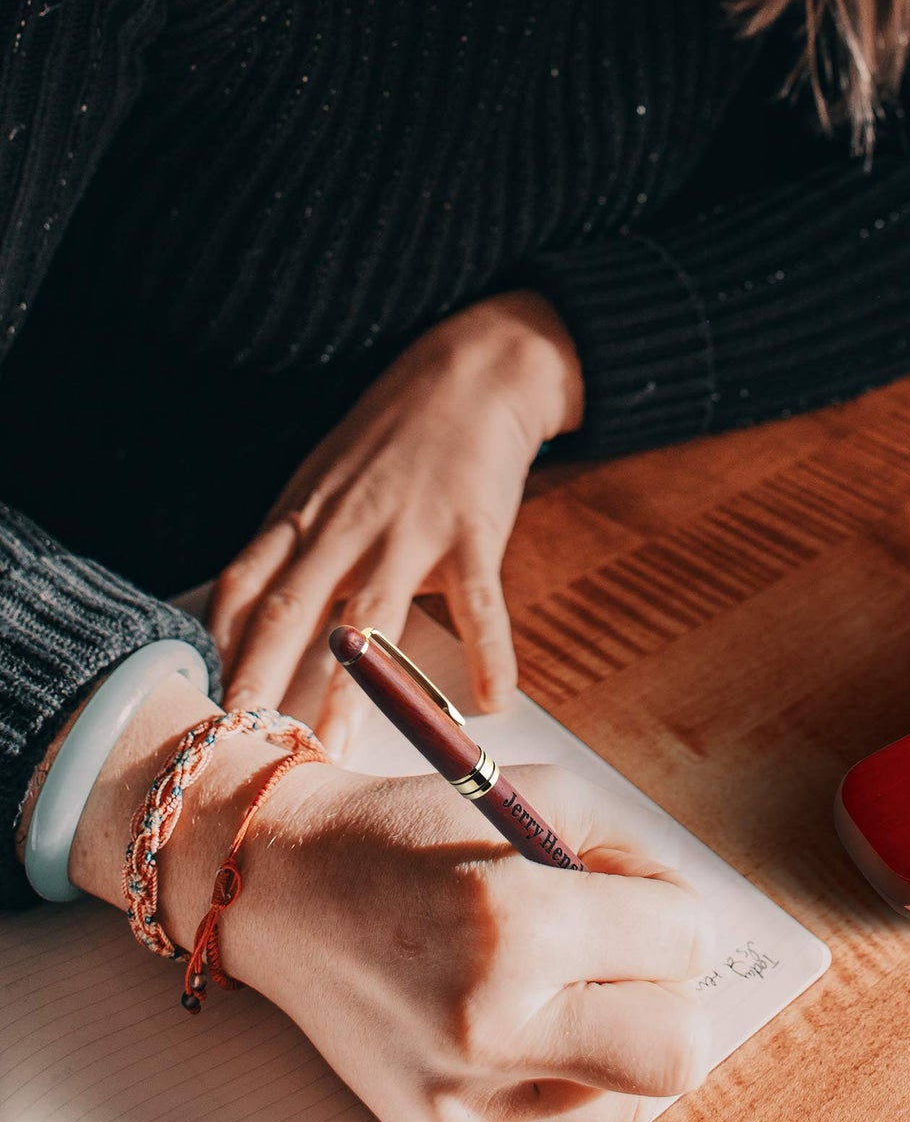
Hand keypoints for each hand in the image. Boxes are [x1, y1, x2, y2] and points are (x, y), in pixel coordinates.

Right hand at [67, 679, 712, 1121]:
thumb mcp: (539, 800)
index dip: (675, 913)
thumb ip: (634, 858)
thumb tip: (691, 927)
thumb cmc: (418, 829)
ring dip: (625, 1049)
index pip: (684, 945)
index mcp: (517, 924)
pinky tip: (534, 1031)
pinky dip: (573, 1085)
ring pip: (631, 1109)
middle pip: (678, 1053)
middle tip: (627, 961)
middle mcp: (492, 1025)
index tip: (638, 898)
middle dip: (671, 997)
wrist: (289, 887)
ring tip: (572, 995)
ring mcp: (461, 1099)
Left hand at [209, 291, 584, 756]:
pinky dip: (487, 651)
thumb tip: (252, 619)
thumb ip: (296, 543)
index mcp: (304, 514)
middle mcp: (346, 526)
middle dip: (261, 678)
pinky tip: (490, 700)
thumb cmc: (394, 436)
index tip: (206, 701)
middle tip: (242, 741)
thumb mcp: (325, 477)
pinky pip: (478, 601)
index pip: (243, 585)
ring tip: (337, 746)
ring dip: (352, 687)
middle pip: (291, 610)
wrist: (472, 374)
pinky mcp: (473, 529)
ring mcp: (410, 528)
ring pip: (373, 617)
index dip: (219, 644)